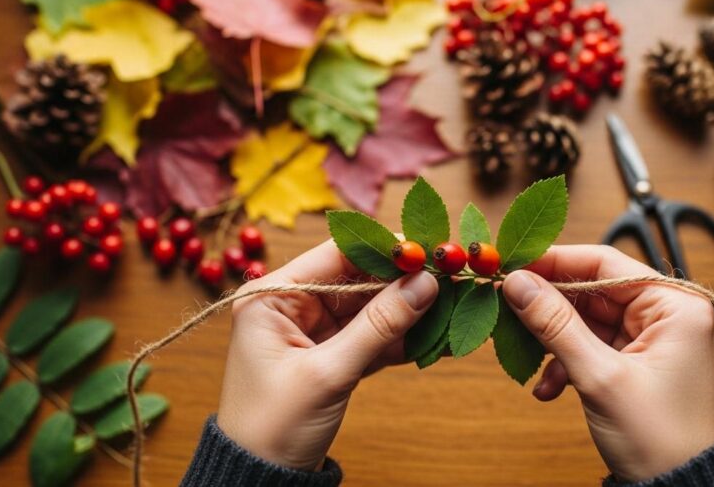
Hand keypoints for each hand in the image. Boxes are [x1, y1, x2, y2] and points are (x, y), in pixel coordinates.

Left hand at [216, 240, 437, 470]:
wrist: (259, 482)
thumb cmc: (273, 427)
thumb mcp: (328, 373)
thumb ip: (379, 326)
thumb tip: (425, 284)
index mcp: (273, 296)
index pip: (337, 254)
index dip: (385, 251)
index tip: (430, 251)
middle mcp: (292, 305)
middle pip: (359, 279)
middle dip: (404, 283)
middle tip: (453, 281)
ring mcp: (313, 331)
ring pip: (372, 309)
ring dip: (410, 313)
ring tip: (454, 309)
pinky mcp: (331, 357)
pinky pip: (373, 337)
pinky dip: (403, 340)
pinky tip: (437, 338)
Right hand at [502, 245, 713, 481]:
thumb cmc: (659, 437)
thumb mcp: (599, 376)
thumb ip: (556, 324)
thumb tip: (517, 283)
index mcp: (674, 304)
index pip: (604, 261)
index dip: (555, 262)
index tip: (512, 264)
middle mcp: (665, 313)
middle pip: (591, 290)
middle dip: (548, 308)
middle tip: (507, 310)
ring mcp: (649, 338)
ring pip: (585, 320)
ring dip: (553, 342)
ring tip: (528, 360)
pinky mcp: (634, 361)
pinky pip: (589, 346)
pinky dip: (565, 363)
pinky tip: (549, 388)